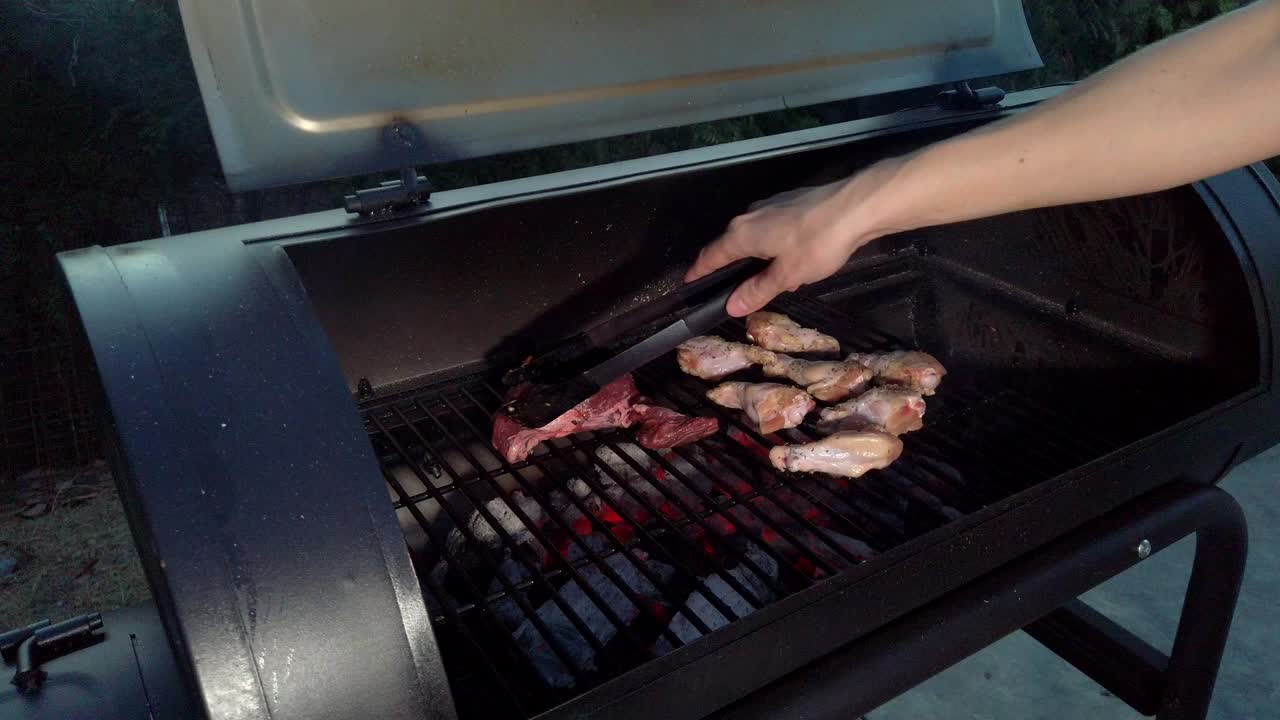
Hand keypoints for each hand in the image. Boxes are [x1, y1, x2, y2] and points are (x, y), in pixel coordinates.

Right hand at [684, 158, 905, 316]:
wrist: (856, 207)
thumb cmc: (817, 243)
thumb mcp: (787, 275)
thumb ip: (758, 291)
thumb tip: (731, 306)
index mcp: (742, 234)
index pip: (711, 256)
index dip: (699, 272)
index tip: (689, 284)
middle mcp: (750, 216)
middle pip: (731, 245)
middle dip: (731, 268)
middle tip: (732, 290)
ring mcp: (771, 206)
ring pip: (755, 236)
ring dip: (757, 259)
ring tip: (770, 281)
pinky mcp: (791, 203)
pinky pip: (773, 229)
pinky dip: (775, 247)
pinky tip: (794, 261)